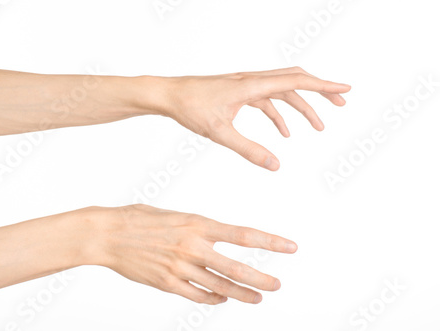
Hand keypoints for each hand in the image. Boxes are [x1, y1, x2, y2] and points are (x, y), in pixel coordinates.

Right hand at [86, 204, 296, 304]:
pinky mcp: (166, 283)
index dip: (270, 241)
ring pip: (219, 287)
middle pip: (236, 268)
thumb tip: (213, 241)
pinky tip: (222, 299)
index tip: (290, 247)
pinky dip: (213, 299)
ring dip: (242, 294)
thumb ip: (197, 229)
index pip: (242, 235)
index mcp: (196, 223)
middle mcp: (192, 246)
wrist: (107, 234)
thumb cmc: (139, 219)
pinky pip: (197, 296)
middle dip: (260, 278)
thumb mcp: (174, 215)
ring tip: (257, 298)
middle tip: (277, 284)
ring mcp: (179, 268)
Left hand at [156, 66, 350, 170]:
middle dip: (319, 92)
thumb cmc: (190, 108)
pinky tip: (284, 133)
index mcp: (252, 85)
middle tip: (341, 103)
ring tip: (317, 127)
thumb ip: (249, 150)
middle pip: (295, 81)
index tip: (344, 88)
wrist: (169, 95)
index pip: (296, 81)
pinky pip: (267, 100)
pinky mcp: (239, 92)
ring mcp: (246, 85)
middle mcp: (252, 80)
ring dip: (301, 108)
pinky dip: (279, 114)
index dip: (323, 85)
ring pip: (282, 92)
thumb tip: (276, 165)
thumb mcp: (220, 133)